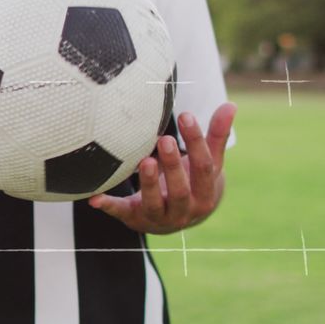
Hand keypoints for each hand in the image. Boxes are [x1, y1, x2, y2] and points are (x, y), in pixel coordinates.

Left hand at [89, 103, 236, 234]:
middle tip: (164, 140)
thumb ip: (216, 137)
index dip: (197, 143)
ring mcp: (159, 218)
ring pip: (154, 204)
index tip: (186, 116)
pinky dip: (107, 205)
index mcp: (205, 194)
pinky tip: (94, 198)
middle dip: (173, 167)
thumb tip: (231, 104)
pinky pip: (120, 213)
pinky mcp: (134, 219)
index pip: (204, 169)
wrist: (176, 219)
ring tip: (144, 160)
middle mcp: (184, 211)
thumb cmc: (193, 182)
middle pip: (181, 190)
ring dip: (149, 184)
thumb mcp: (208, 163)